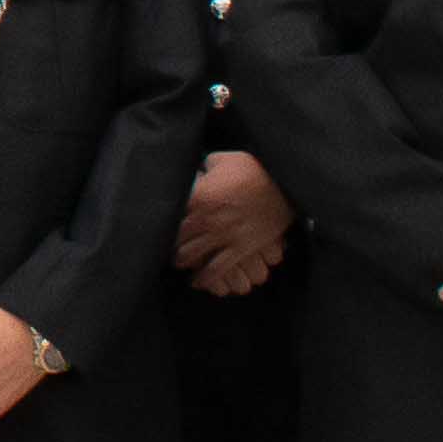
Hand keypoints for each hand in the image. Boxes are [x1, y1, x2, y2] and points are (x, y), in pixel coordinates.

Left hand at [171, 149, 290, 297]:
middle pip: (177, 238)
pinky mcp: (241, 248)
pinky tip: (198, 282)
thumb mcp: (222, 159)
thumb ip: (204, 166)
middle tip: (164, 246)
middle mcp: (208, 219)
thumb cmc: (253, 169)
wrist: (284, 185)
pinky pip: (219, 269)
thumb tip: (197, 170)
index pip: (171, 214)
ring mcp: (224, 236)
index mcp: (199, 196)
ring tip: (178, 263)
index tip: (158, 223)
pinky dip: (206, 278)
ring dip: (182, 262)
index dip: (162, 220)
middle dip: (169, 244)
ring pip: (193, 256)